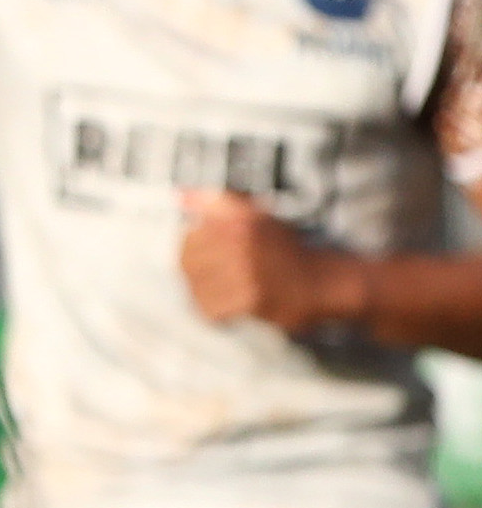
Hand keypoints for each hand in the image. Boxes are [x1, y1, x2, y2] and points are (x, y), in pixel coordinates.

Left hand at [181, 190, 354, 333]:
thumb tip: (180, 195)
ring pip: (198, 288)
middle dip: (195, 274)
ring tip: (221, 293)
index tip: (203, 258)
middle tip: (211, 279)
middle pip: (189, 264)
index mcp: (240, 220)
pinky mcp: (254, 301)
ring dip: (204, 294)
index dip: (190, 251)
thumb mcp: (256, 215)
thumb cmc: (287, 249)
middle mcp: (242, 244)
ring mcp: (248, 273)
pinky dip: (216, 311)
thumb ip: (216, 203)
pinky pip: (214, 309)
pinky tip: (229, 308)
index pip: (189, 238)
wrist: (327, 282)